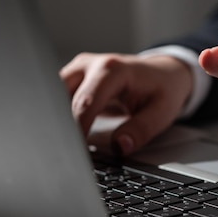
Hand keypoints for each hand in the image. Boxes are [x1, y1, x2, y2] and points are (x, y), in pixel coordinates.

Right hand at [59, 53, 192, 154]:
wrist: (164, 72)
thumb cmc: (163, 90)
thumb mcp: (161, 112)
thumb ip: (140, 130)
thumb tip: (120, 146)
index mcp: (113, 69)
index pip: (85, 102)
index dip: (77, 128)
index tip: (75, 151)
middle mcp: (91, 65)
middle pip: (61, 96)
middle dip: (60, 124)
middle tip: (64, 152)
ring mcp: (79, 70)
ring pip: (53, 95)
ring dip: (56, 119)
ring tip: (61, 145)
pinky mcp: (74, 79)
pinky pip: (57, 98)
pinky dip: (58, 116)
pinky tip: (62, 135)